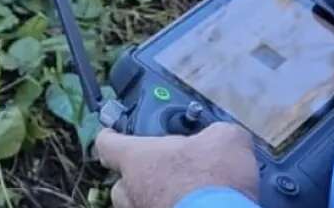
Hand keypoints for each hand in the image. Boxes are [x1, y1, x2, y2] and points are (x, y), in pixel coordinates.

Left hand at [96, 123, 259, 207]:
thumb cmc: (215, 179)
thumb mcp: (227, 139)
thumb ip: (216, 133)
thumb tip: (220, 137)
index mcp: (139, 158)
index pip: (107, 144)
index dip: (110, 137)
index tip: (114, 132)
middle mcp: (133, 190)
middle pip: (119, 183)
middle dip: (134, 176)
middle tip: (160, 169)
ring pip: (137, 205)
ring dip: (151, 198)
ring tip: (177, 194)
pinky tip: (191, 207)